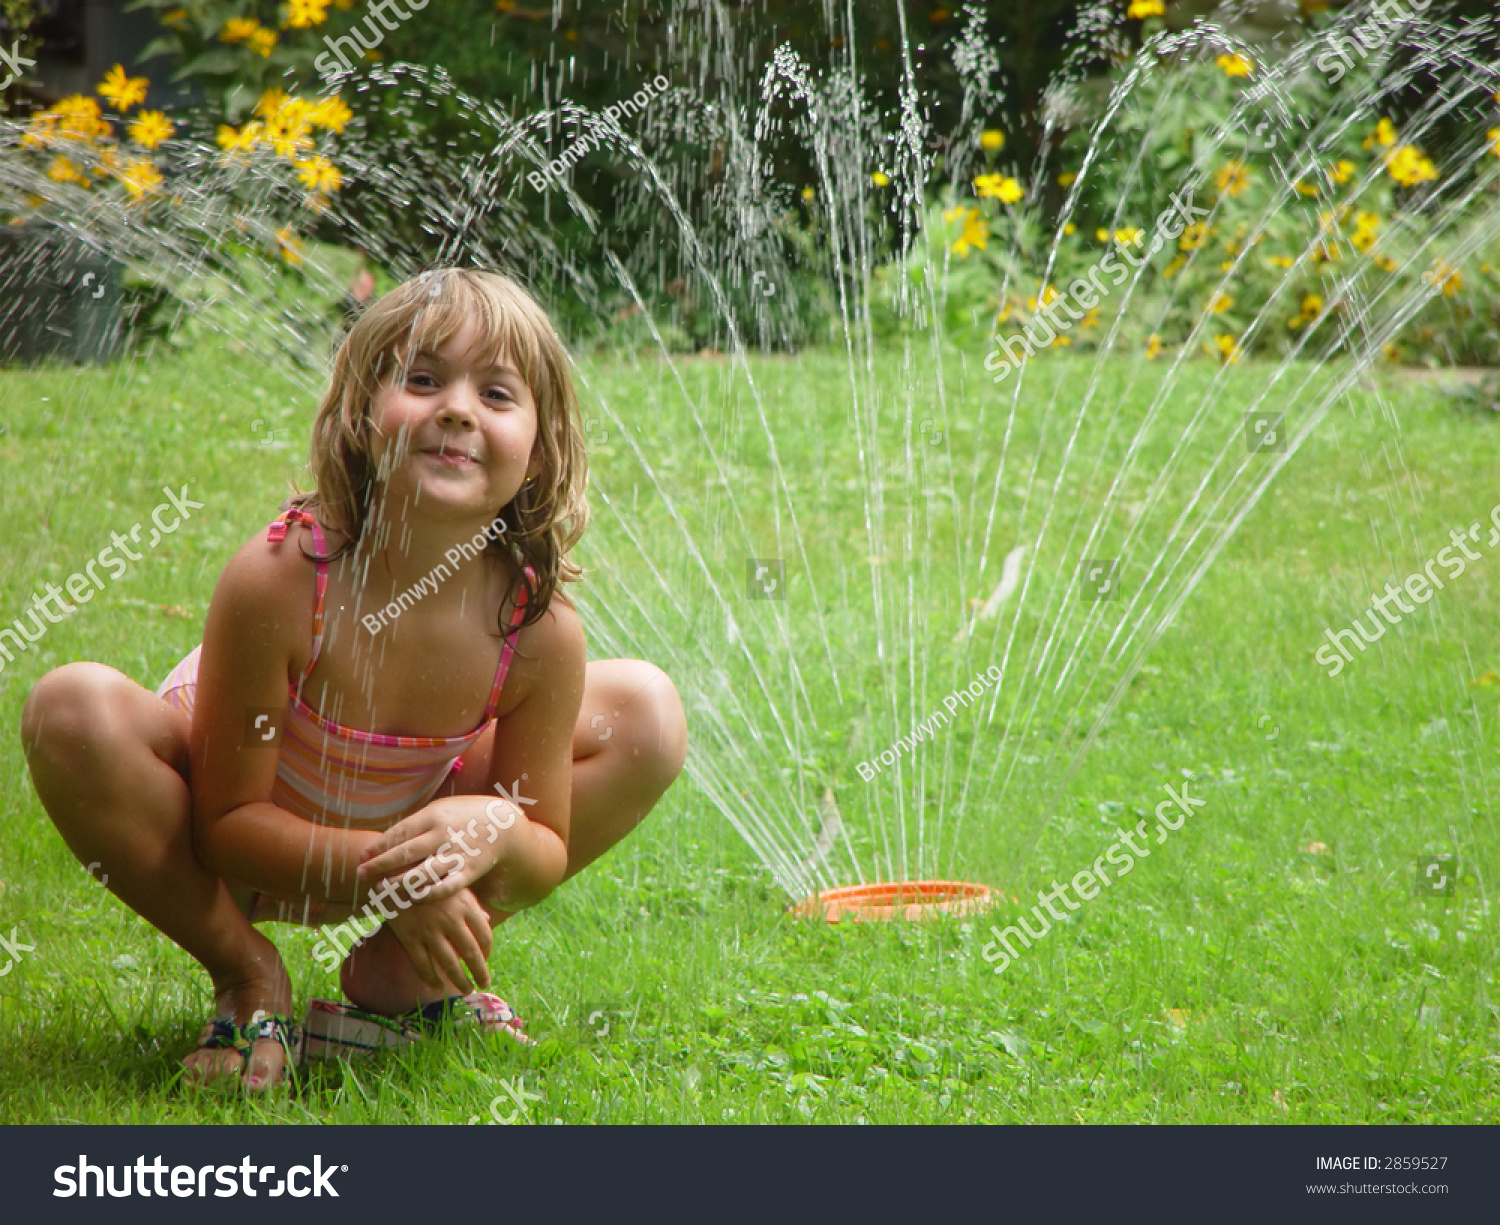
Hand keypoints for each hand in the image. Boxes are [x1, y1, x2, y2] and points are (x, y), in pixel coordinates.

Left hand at [357, 799, 515, 903]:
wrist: (502, 825)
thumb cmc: (461, 817)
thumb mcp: (439, 810)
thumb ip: (415, 825)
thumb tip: (382, 842)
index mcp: (434, 817)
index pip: (400, 833)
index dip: (378, 846)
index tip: (361, 857)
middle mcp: (444, 835)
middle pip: (406, 853)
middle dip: (380, 865)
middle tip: (361, 875)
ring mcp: (457, 854)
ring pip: (423, 874)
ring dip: (399, 883)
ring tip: (382, 888)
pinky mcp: (469, 871)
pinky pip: (445, 888)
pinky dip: (427, 895)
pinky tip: (412, 898)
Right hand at [386, 887, 493, 994]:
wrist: (394, 873)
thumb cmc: (430, 878)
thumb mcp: (455, 885)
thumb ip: (472, 904)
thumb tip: (487, 920)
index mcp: (465, 905)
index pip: (484, 935)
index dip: (488, 951)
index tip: (487, 959)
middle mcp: (450, 919)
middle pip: (470, 953)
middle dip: (479, 972)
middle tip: (484, 983)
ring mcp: (429, 930)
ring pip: (448, 963)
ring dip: (459, 980)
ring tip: (466, 989)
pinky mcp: (409, 937)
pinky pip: (423, 963)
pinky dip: (431, 978)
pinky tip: (438, 986)